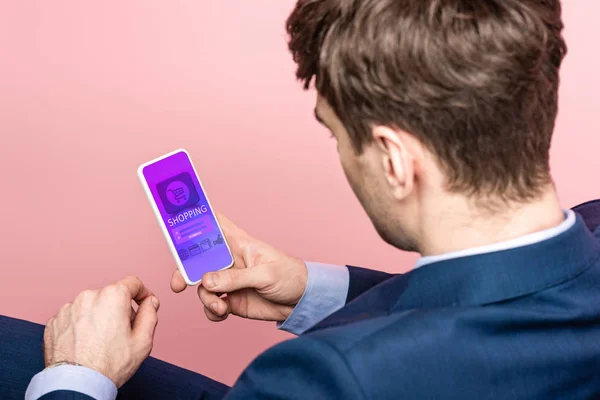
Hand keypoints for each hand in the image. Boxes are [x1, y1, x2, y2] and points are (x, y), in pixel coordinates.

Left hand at [43, 276, 159, 387]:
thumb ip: (150, 314)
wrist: (76, 384)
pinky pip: (73, 318)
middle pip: (111, 296)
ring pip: (90, 306)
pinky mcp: (54, 321)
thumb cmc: (109, 365)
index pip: (133, 283)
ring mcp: (69, 308)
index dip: (142, 293)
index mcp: (113, 296)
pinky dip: (80, 326)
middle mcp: (89, 296)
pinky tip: (84, 344)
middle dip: (118, 309)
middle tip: (121, 333)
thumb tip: (150, 302)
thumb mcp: (143, 341)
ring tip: (99, 342)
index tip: (143, 302)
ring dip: (97, 317)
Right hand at [171, 212, 307, 321]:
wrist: (302, 303)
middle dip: (184, 270)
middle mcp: (229, 260)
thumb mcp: (264, 275)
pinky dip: (212, 311)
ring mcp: (228, 280)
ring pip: (202, 286)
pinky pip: (211, 305)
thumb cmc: (290, 276)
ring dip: (205, 298)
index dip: (195, 219)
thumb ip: (235, 278)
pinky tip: (223, 312)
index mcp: (238, 243)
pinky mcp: (230, 300)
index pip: (214, 224)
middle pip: (198, 259)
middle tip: (179, 284)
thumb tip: (206, 281)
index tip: (176, 223)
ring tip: (220, 306)